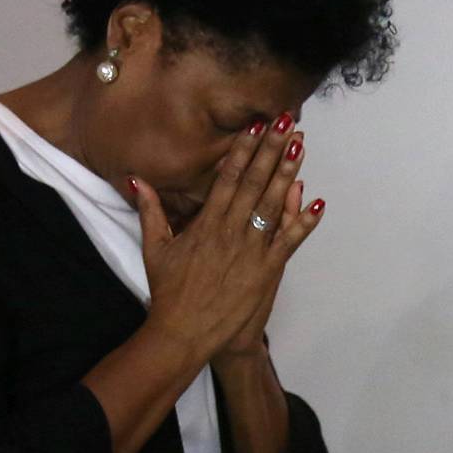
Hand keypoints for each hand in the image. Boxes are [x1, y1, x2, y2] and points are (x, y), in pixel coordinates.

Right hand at [130, 117, 324, 369]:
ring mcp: (250, 251)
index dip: (244, 149)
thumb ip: (150, 210)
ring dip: (288, 174)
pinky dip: (303, 222)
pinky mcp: (264, 272)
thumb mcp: (155, 248)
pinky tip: (316, 202)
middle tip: (285, 120)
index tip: (255, 125)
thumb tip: (136, 179)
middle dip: (271, 149)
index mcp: (206, 223)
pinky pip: (288, 242)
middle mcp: (230, 231)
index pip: (228, 177)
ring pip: (273, 205)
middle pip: (254, 182)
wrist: (184, 332)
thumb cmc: (169, 293)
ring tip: (300, 146)